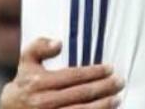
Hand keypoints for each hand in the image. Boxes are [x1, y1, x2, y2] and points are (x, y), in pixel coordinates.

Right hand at [0, 38, 122, 108]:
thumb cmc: (25, 83)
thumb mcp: (26, 62)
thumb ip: (39, 47)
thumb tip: (59, 43)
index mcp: (39, 83)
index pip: (73, 76)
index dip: (94, 72)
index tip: (110, 68)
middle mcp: (43, 102)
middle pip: (81, 94)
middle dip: (104, 87)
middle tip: (120, 82)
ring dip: (103, 105)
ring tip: (117, 98)